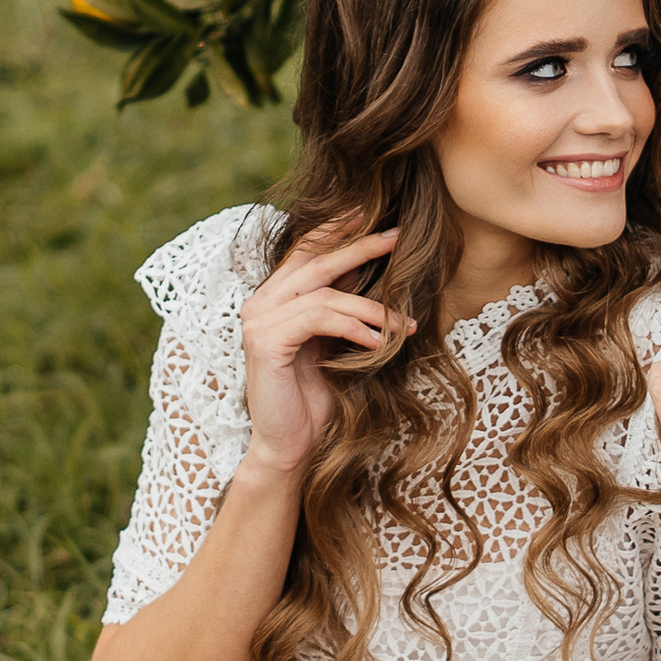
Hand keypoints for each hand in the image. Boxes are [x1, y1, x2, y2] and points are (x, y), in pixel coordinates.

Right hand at [239, 221, 404, 473]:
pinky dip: (353, 327)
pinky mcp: (265, 341)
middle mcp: (260, 303)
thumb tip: (370, 269)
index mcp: (274, 299)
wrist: (290, 445)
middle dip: (360, 246)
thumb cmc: (315, 398)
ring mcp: (258, 321)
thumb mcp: (334, 343)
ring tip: (402, 325)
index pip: (305, 251)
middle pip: (314, 261)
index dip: (338, 229)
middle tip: (398, 236)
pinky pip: (318, 318)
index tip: (374, 214)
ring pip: (323, 293)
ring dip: (370, 308)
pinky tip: (377, 342)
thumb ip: (341, 308)